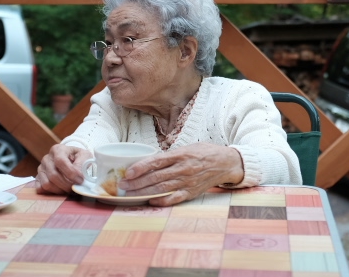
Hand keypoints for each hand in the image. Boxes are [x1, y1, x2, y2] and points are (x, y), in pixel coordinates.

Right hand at [36, 144, 92, 193]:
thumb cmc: (78, 158)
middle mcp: (47, 158)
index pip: (60, 161)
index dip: (71, 173)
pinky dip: (51, 192)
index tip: (81, 180)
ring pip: (47, 184)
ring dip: (60, 190)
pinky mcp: (38, 178)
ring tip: (69, 190)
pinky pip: (41, 189)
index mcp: (57, 150)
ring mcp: (41, 169)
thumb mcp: (84, 156)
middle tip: (76, 188)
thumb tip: (79, 175)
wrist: (71, 160)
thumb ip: (82, 164)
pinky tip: (60, 190)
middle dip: (67, 185)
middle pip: (53, 175)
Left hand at [118, 143, 243, 205]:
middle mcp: (182, 168)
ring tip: (130, 194)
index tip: (127, 172)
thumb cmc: (203, 153)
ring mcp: (187, 182)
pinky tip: (149, 201)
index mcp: (180, 154)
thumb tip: (148, 161)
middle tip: (122, 185)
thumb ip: (169, 154)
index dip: (140, 167)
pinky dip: (161, 201)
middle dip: (136, 182)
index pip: (156, 161)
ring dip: (143, 192)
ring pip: (161, 189)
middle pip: (155, 177)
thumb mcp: (186, 147)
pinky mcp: (192, 192)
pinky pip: (174, 198)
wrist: (226, 163)